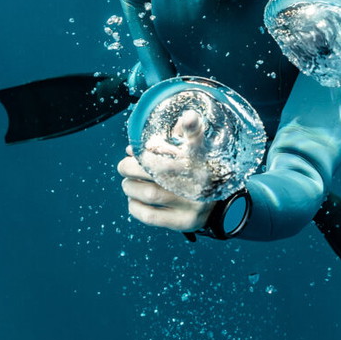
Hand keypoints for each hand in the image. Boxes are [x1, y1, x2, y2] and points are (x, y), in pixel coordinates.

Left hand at [118, 109, 212, 231]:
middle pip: (158, 168)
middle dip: (131, 167)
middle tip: (123, 166)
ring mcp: (193, 203)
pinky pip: (150, 216)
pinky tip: (134, 200)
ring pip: (149, 193)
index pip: (199, 138)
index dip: (193, 126)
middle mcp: (200, 179)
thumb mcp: (191, 152)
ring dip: (130, 187)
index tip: (188, 117)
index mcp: (202, 158)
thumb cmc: (194, 172)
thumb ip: (169, 140)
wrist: (216, 206)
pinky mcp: (185, 222)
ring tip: (127, 184)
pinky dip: (135, 207)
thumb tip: (132, 149)